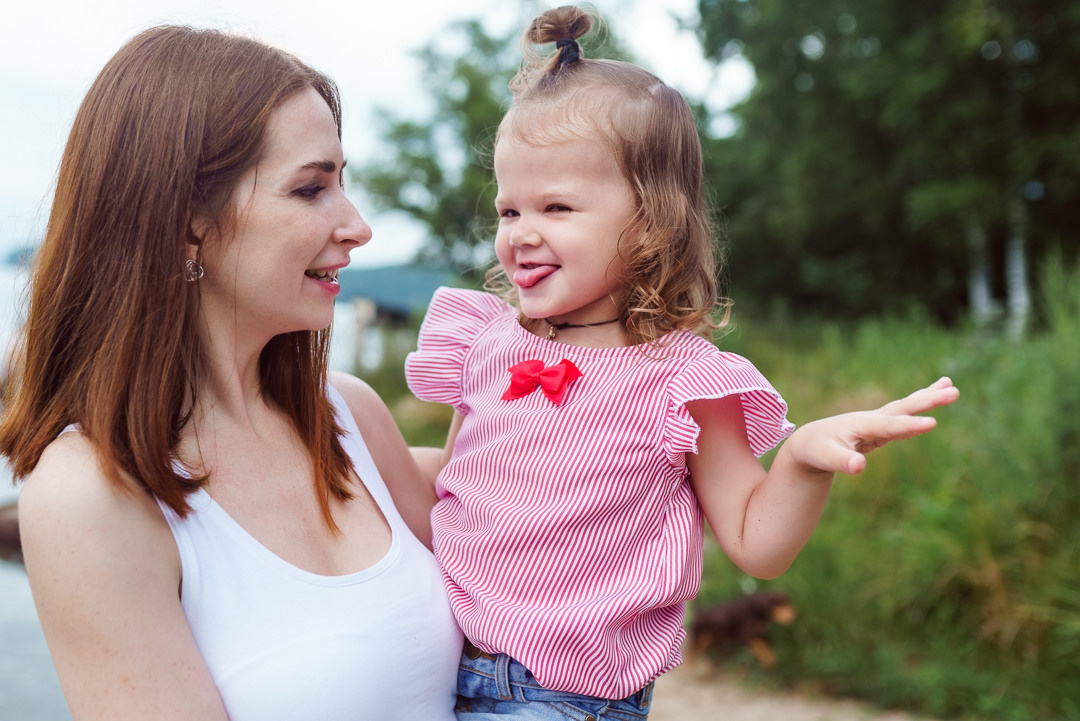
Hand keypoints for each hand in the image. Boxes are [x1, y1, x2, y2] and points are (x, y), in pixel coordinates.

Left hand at [787, 377, 958, 475]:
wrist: (809, 442)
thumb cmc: (816, 450)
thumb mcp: (826, 458)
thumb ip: (842, 461)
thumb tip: (859, 467)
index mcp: (862, 425)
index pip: (890, 426)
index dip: (910, 426)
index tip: (932, 423)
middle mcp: (872, 419)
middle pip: (903, 408)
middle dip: (927, 400)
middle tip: (953, 391)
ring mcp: (877, 422)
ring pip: (905, 408)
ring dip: (927, 398)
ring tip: (951, 386)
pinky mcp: (879, 429)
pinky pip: (903, 418)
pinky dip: (918, 412)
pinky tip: (931, 414)